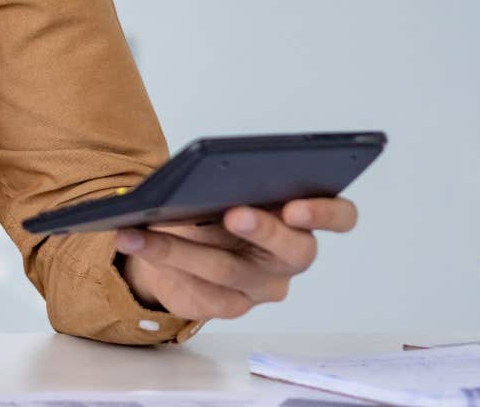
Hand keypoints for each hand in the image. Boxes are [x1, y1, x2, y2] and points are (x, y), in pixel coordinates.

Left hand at [115, 197, 358, 319]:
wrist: (179, 239)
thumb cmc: (210, 203)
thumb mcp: (217, 184)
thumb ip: (222, 179)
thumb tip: (201, 174)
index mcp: (301, 216)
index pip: (341, 216)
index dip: (326, 213)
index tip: (296, 205)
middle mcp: (290, 255)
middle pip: (294, 249)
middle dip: (263, 229)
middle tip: (233, 213)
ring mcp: (264, 286)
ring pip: (230, 271)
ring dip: (181, 248)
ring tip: (141, 230)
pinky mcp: (232, 305)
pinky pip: (203, 294)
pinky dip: (166, 265)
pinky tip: (138, 244)